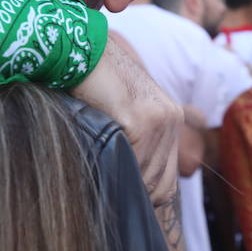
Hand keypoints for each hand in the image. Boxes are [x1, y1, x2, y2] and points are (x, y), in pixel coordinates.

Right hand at [74, 34, 181, 212]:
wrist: (80, 48)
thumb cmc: (91, 82)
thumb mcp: (118, 114)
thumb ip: (129, 144)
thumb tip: (127, 188)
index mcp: (170, 119)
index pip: (167, 182)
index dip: (146, 196)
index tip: (124, 202)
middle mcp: (171, 119)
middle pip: (157, 183)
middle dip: (132, 192)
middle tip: (106, 197)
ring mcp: (159, 118)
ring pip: (143, 175)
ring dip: (120, 180)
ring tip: (97, 178)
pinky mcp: (140, 118)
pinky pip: (129, 159)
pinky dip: (112, 165)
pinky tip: (95, 161)